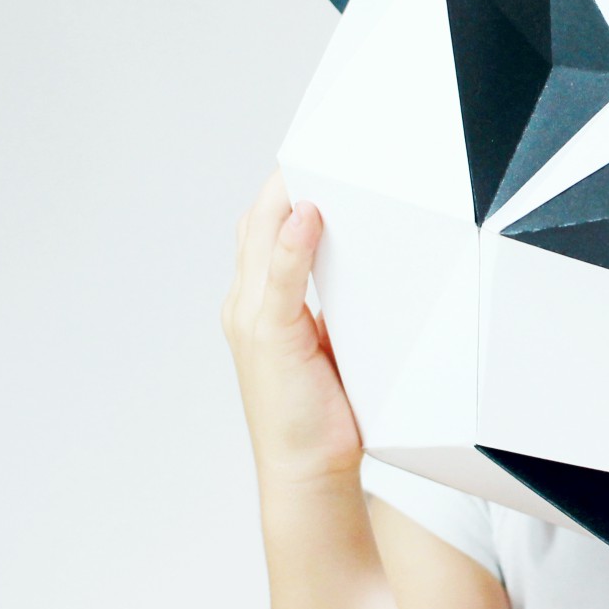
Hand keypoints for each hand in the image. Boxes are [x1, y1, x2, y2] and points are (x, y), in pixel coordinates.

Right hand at [221, 169, 362, 487]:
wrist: (309, 470)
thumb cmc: (324, 412)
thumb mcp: (332, 342)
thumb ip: (333, 301)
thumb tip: (360, 264)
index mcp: (261, 300)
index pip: (266, 226)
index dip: (289, 189)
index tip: (323, 154)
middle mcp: (248, 300)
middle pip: (259, 220)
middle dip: (287, 178)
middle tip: (326, 138)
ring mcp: (253, 316)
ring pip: (262, 237)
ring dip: (285, 196)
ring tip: (316, 157)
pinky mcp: (269, 335)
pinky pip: (279, 278)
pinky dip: (291, 244)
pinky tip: (309, 215)